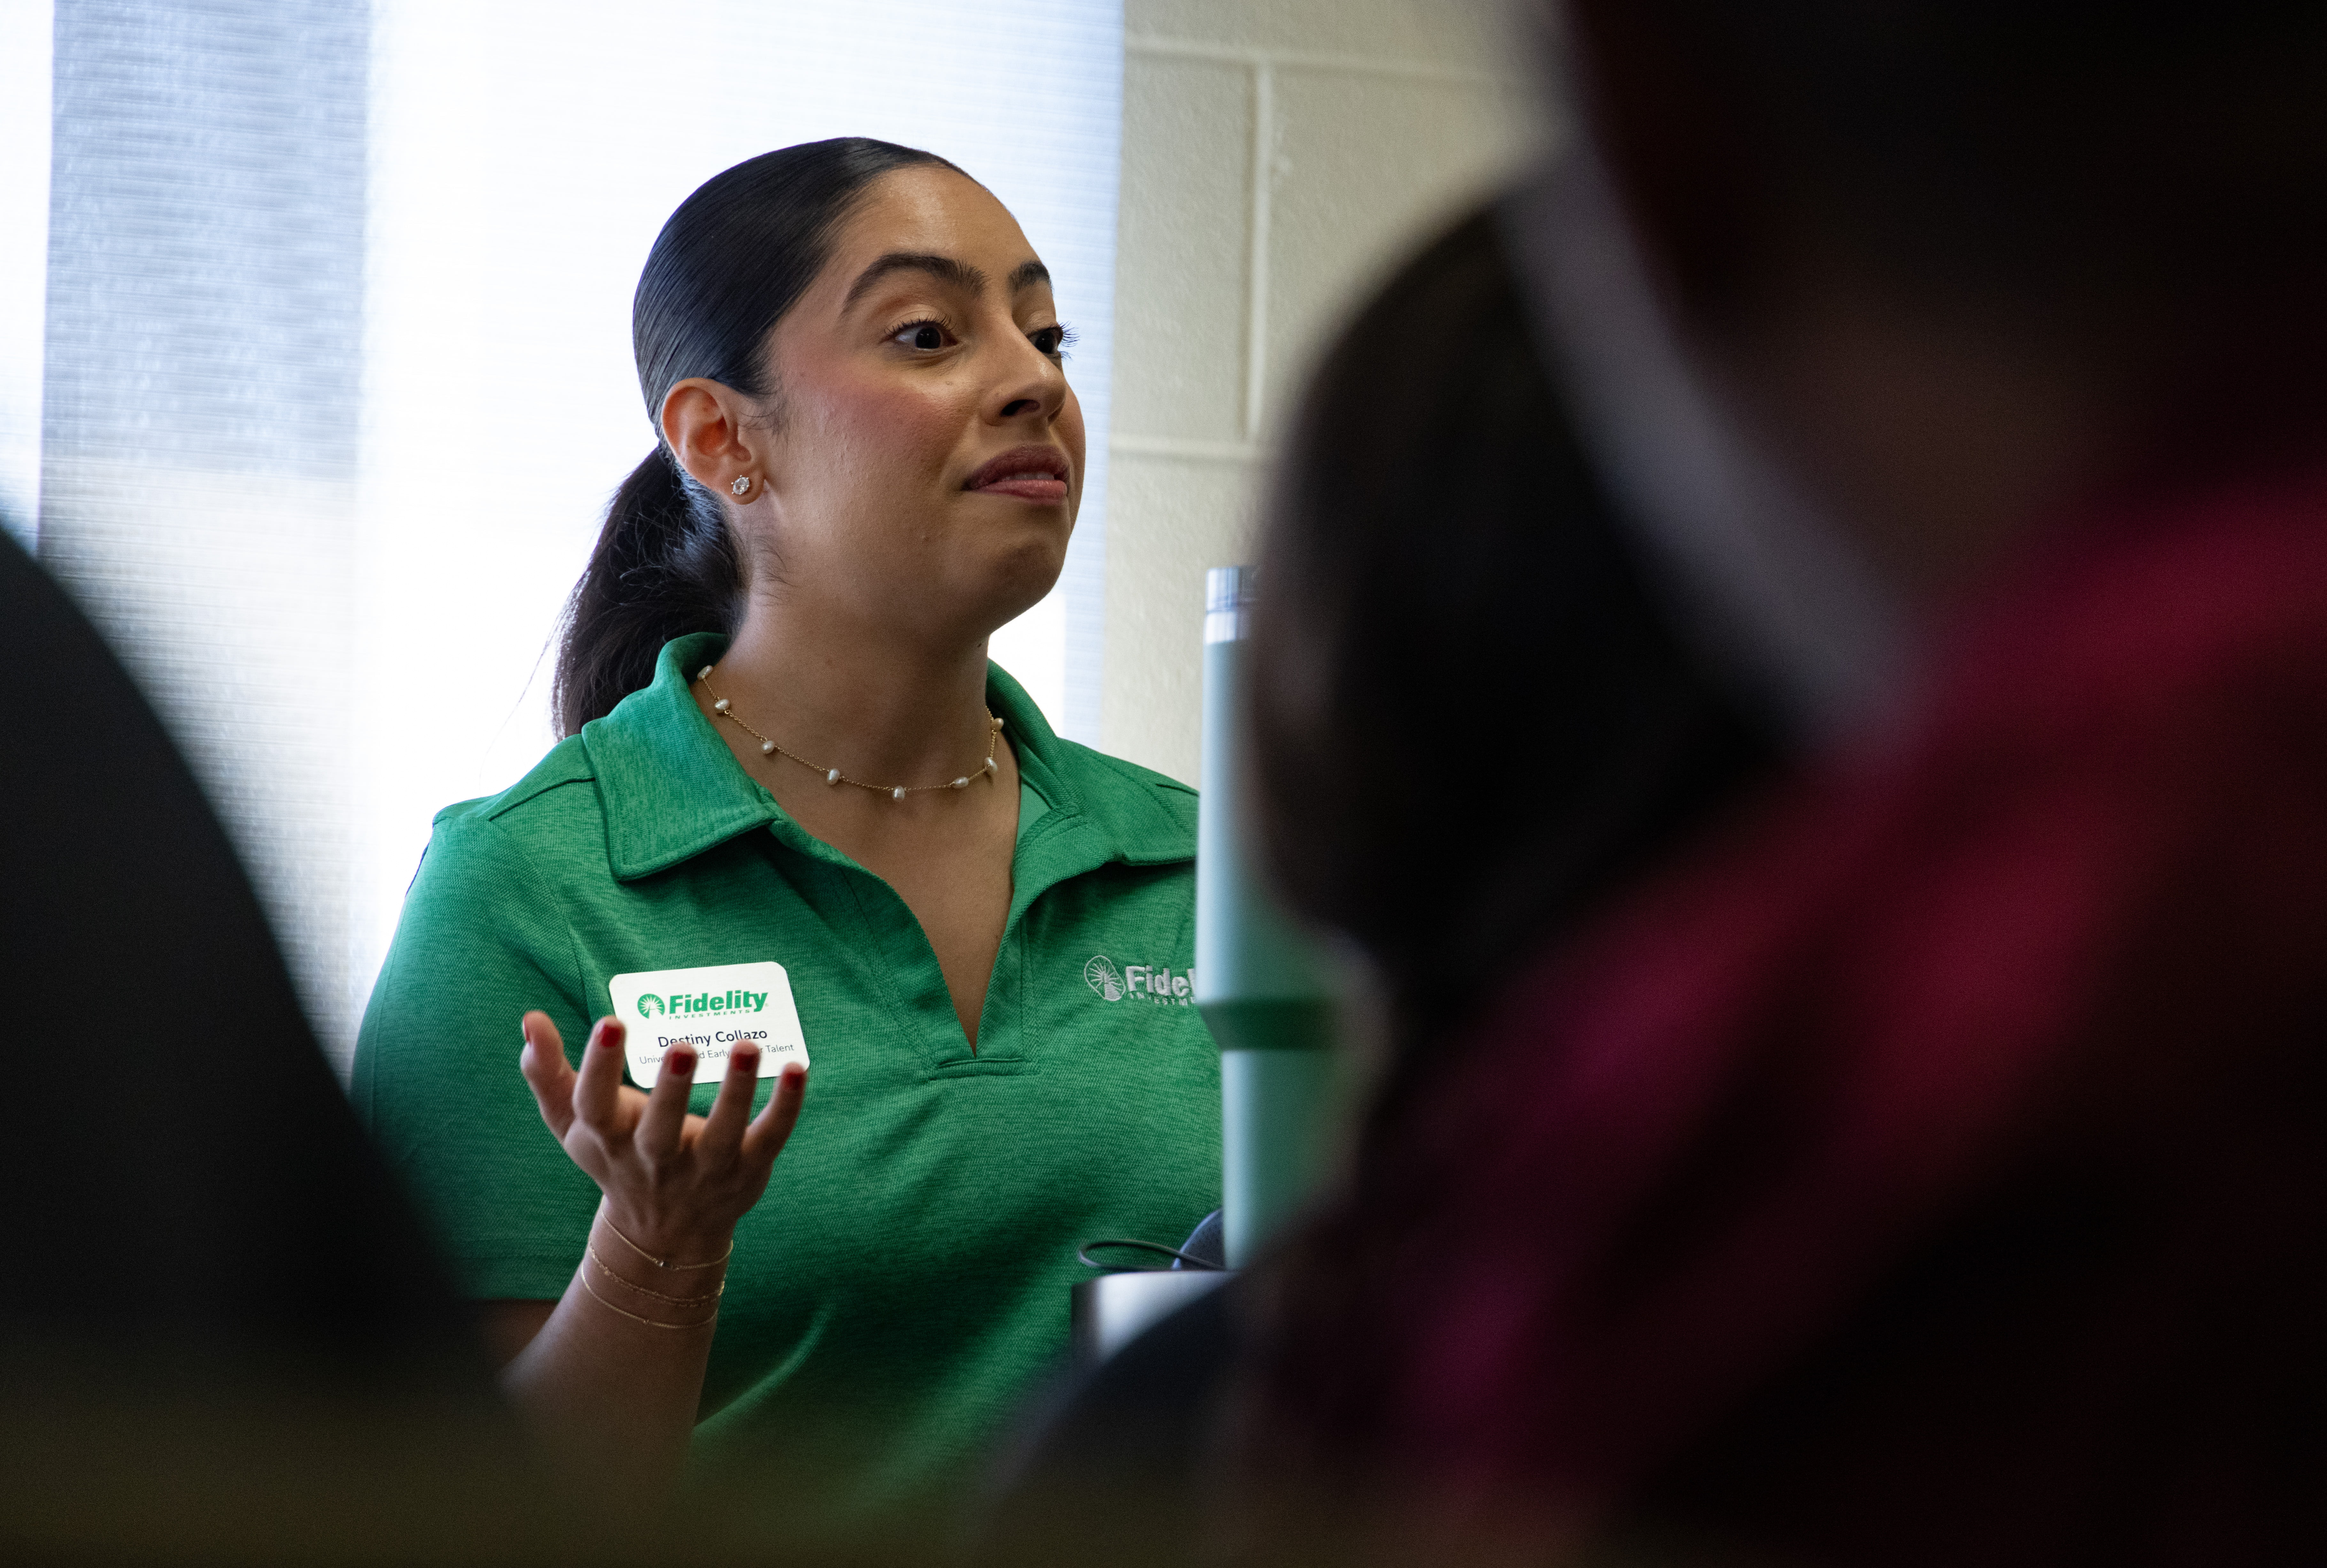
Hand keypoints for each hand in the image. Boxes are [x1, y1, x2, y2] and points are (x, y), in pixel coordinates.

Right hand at [518, 1011, 805, 1259]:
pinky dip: (786, 1106)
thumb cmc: (616, 1158)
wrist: (662, 1234)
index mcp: (610, 1140)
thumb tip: (531, 1020)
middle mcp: (656, 1159)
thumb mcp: (574, 1125)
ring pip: (723, 1135)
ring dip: (736, 1092)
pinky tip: (798, 1069)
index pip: (594, 1106)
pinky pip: (770, 1137)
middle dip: (670, 1091)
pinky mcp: (748, 1169)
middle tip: (682, 1045)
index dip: (597, 1068)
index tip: (610, 1021)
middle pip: (659, 1131)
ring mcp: (705, 1168)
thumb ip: (549, 1075)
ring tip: (748, 1046)